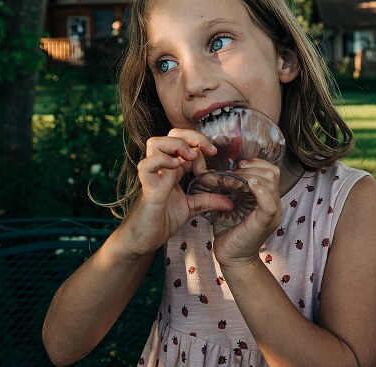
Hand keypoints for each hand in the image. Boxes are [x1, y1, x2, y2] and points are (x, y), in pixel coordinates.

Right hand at [119, 129, 234, 256]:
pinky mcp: (147, 188)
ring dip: (175, 145)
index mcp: (174, 168)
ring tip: (189, 157)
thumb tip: (231, 203)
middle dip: (191, 136)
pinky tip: (174, 167)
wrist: (144, 240)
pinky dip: (159, 161)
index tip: (214, 153)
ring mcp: (153, 176)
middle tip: (207, 150)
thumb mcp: (191, 208)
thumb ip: (209, 200)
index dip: (200, 142)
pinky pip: (146, 166)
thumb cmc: (163, 220)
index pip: (185, 141)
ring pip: (155, 143)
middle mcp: (162, 168)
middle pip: (171, 135)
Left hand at [211, 158, 281, 268]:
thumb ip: (232, 188)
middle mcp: (274, 203)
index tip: (239, 163)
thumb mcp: (231, 203)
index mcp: (267, 198)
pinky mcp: (265, 221)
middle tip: (233, 172)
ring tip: (234, 180)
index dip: (257, 163)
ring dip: (250, 176)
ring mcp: (272, 213)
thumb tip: (220, 170)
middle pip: (272, 173)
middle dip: (251, 167)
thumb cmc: (229, 230)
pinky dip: (260, 190)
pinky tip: (249, 185)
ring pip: (271, 183)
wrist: (231, 256)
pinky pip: (269, 202)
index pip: (272, 171)